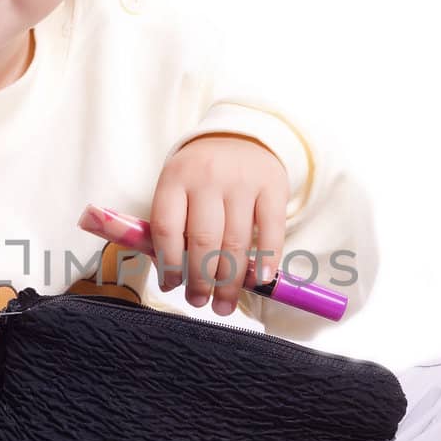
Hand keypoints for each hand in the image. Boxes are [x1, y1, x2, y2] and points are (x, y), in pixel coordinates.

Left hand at [148, 134, 289, 314]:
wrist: (243, 136)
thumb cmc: (203, 176)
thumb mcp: (178, 189)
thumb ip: (173, 227)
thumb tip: (170, 280)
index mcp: (175, 179)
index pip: (167, 228)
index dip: (168, 264)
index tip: (171, 286)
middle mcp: (208, 178)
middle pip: (202, 240)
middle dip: (200, 280)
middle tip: (198, 302)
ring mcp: (242, 182)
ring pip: (235, 242)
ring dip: (229, 281)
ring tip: (223, 305)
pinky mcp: (272, 187)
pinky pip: (271, 231)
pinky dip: (267, 260)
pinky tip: (260, 281)